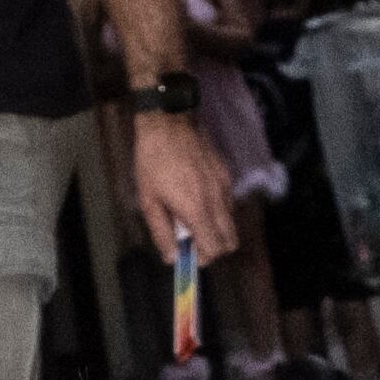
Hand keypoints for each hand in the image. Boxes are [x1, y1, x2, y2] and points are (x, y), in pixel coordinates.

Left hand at [131, 109, 241, 264]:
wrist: (169, 121)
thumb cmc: (153, 160)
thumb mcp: (149, 200)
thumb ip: (162, 232)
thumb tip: (172, 258)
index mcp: (197, 210)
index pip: (215, 249)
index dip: (203, 257)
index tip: (188, 253)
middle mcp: (217, 201)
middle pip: (230, 241)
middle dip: (214, 246)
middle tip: (192, 238)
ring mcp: (225, 186)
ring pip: (230, 222)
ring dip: (215, 227)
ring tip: (191, 214)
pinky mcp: (226, 173)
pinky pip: (228, 202)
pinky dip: (217, 209)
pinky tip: (197, 195)